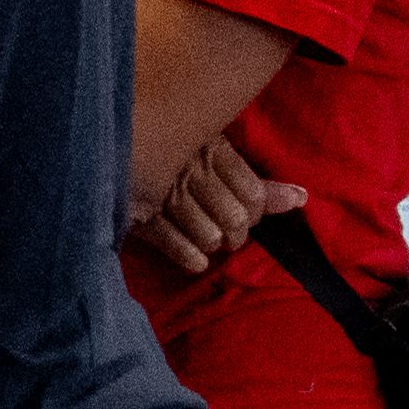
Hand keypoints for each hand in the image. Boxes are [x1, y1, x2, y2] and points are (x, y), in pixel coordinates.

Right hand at [130, 126, 307, 277]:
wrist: (105, 150)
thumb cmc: (173, 154)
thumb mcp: (214, 157)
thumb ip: (257, 183)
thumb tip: (302, 199)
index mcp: (210, 148)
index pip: (252, 193)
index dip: (256, 211)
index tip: (247, 213)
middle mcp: (187, 169)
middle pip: (234, 216)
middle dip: (237, 231)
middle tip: (230, 232)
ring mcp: (161, 193)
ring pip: (209, 233)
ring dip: (213, 243)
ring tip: (210, 239)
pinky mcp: (136, 214)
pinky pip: (173, 244)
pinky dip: (190, 257)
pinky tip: (197, 260)